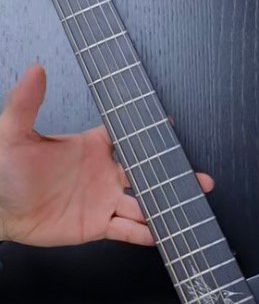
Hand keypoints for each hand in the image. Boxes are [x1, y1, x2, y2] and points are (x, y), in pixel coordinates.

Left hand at [0, 65, 213, 247]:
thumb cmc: (4, 171)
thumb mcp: (13, 133)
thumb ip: (27, 103)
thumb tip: (36, 70)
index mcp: (90, 147)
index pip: (126, 136)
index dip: (148, 133)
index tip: (170, 127)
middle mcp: (103, 174)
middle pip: (145, 172)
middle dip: (171, 174)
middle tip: (195, 176)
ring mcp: (103, 202)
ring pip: (143, 203)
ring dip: (166, 205)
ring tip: (187, 205)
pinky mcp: (98, 226)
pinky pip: (128, 231)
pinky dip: (146, 233)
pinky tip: (161, 232)